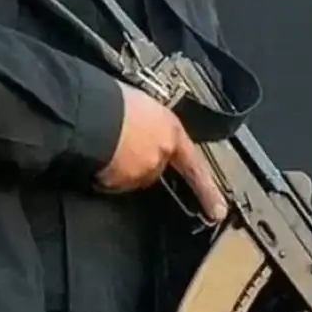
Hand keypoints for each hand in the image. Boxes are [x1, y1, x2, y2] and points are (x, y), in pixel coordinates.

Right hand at [95, 81, 226, 221]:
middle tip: (119, 143)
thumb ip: (149, 122)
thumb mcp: (141, 102)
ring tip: (102, 145)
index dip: (207, 190)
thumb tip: (140, 127)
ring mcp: (142, 171)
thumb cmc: (112, 99)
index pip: (194, 166)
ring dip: (120, 167)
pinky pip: (112, 182)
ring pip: (133, 176)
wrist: (93, 112)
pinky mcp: (121, 182)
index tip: (218, 212)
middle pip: (155, 168)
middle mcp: (161, 154)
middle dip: (140, 161)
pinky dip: (105, 175)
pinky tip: (95, 158)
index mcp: (171, 130)